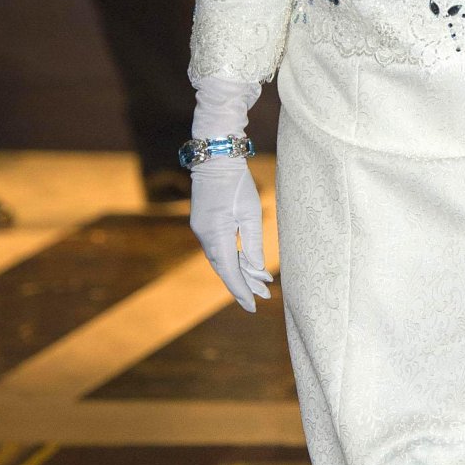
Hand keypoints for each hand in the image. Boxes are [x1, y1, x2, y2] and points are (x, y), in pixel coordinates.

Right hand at [189, 159, 273, 310]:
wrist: (215, 158)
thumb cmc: (236, 183)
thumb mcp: (250, 213)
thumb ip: (252, 243)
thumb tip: (256, 270)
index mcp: (216, 235)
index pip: (230, 271)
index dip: (242, 290)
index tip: (253, 306)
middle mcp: (204, 236)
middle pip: (224, 269)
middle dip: (243, 285)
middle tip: (263, 298)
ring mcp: (201, 230)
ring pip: (220, 260)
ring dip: (239, 273)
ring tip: (260, 285)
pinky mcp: (203, 224)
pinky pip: (217, 249)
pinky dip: (232, 259)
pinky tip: (245, 265)